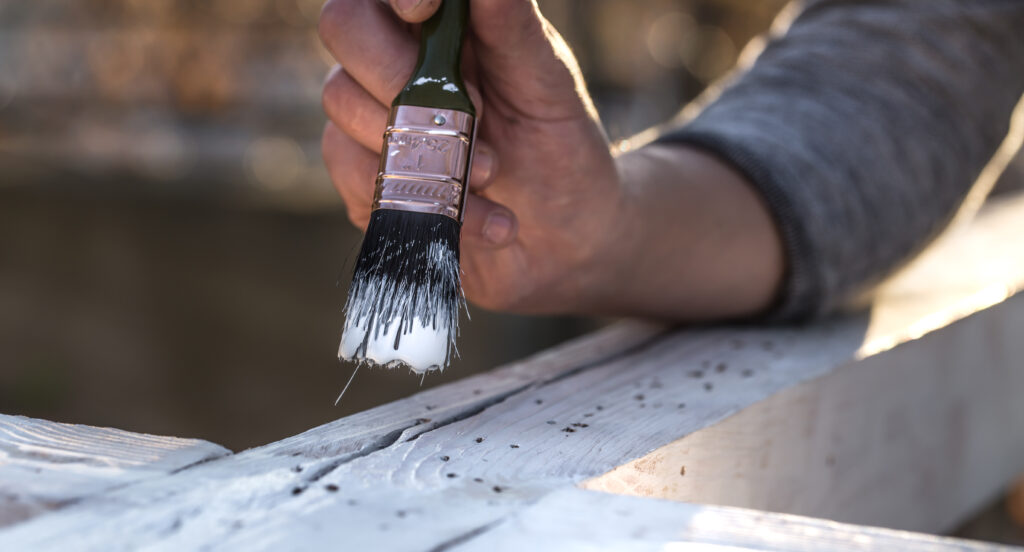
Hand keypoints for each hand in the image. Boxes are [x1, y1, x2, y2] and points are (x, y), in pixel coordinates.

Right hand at [320, 0, 783, 318]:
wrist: (564, 241)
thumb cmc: (562, 152)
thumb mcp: (550, 88)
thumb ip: (514, 30)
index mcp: (445, 26)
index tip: (421, 11)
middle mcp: (400, 62)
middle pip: (345, 28)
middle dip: (404, 74)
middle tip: (474, 115)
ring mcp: (375, 119)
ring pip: (341, 101)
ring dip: (421, 143)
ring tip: (492, 172)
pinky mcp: (368, 181)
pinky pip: (355, 174)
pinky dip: (424, 198)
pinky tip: (483, 217)